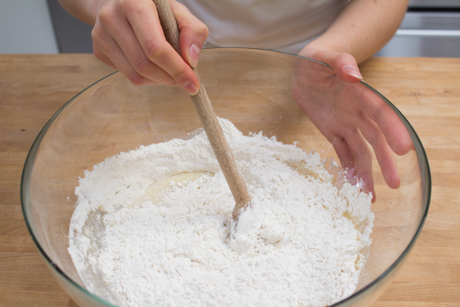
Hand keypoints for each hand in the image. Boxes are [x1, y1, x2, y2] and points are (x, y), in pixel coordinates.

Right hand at [90, 0, 207, 92]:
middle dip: (170, 78)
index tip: (193, 83)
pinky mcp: (98, 50)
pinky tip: (154, 66)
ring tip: (171, 73)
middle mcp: (111, 18)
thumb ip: (193, 31)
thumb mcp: (178, 11)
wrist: (119, 2)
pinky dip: (147, 78)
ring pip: (135, 75)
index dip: (176, 69)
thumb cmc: (154, 8)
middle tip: (185, 81)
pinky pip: (128, 75)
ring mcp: (100, 35)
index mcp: (133, 3)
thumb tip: (191, 61)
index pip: (155, 47)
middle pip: (144, 64)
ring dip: (159, 80)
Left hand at [293, 48, 412, 198]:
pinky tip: (354, 185)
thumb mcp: (322, 56)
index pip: (380, 113)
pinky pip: (342, 152)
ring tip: (372, 196)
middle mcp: (356, 112)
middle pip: (375, 139)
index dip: (392, 130)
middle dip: (385, 161)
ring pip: (360, 151)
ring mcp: (345, 124)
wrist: (302, 72)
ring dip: (367, 172)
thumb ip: (339, 62)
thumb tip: (354, 76)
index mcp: (359, 94)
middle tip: (395, 183)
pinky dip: (348, 168)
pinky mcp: (332, 132)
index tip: (404, 148)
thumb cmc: (314, 60)